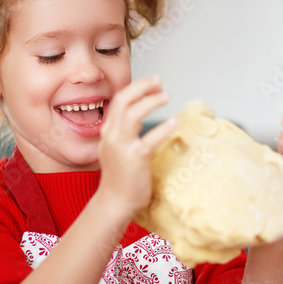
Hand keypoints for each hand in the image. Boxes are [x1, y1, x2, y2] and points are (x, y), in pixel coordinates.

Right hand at [97, 76, 176, 217]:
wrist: (115, 203)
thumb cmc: (122, 178)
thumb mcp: (118, 150)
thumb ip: (127, 133)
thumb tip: (145, 118)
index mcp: (108, 132)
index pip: (120, 100)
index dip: (137, 88)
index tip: (154, 82)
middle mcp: (111, 135)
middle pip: (124, 100)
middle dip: (142, 87)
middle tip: (160, 81)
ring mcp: (121, 146)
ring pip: (133, 114)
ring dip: (151, 101)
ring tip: (167, 96)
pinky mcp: (134, 158)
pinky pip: (149, 139)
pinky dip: (162, 128)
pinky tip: (174, 121)